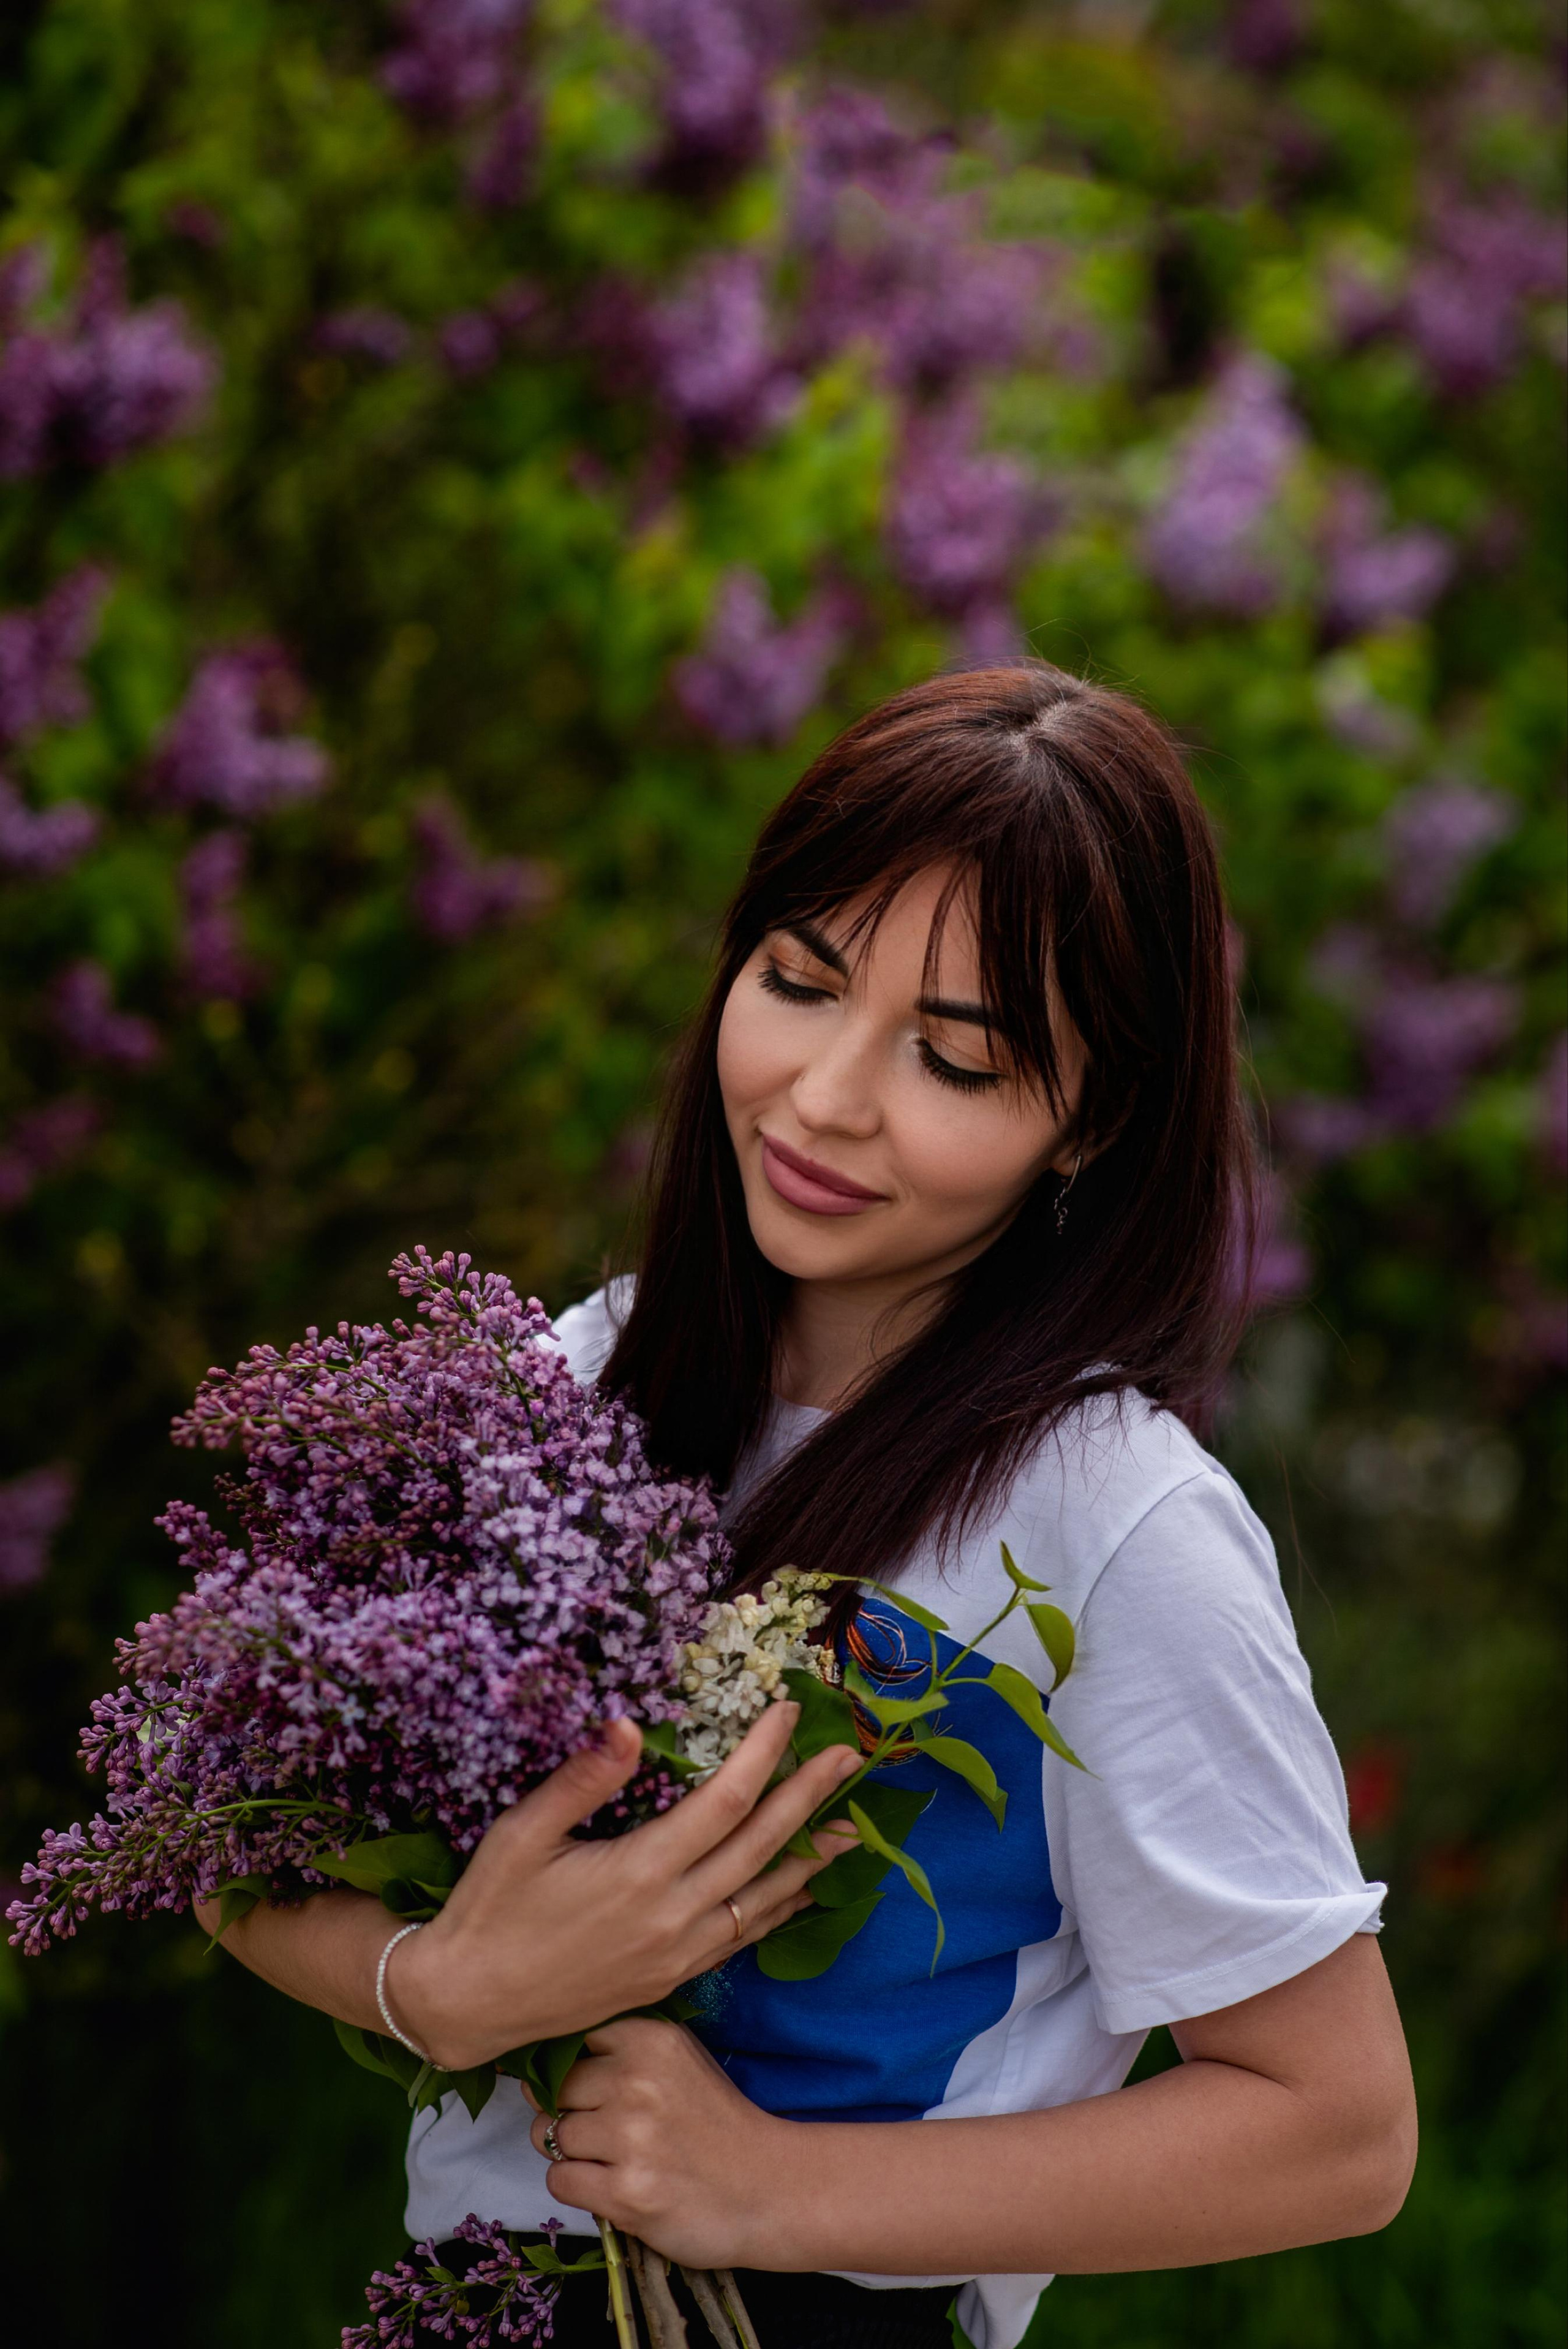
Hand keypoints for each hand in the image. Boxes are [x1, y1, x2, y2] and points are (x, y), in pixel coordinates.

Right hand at [392, 1704, 859, 2069]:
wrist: (468, 2002)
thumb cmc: (490, 1908)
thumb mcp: (522, 1833)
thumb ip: (581, 1779)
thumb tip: (627, 1723)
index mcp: (640, 1872)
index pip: (725, 1801)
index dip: (763, 1752)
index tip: (788, 1709)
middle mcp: (671, 1916)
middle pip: (760, 1847)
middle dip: (809, 1798)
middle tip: (850, 1758)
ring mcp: (676, 1954)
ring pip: (762, 1900)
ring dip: (808, 1860)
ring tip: (849, 1830)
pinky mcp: (670, 1979)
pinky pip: (740, 1939)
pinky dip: (776, 1911)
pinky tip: (796, 1892)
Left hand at [528, 2016, 799, 2269]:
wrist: (766, 2187)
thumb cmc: (715, 2122)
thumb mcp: (680, 2056)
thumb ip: (624, 2044)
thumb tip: (546, 2052)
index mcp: (651, 2039)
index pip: (570, 2037)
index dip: (569, 2064)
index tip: (585, 2084)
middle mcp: (637, 2082)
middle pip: (554, 2090)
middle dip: (567, 2111)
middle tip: (604, 2129)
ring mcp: (631, 2139)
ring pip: (550, 2136)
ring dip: (573, 2152)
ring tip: (613, 2158)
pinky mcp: (625, 2194)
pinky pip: (559, 2181)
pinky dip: (577, 2186)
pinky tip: (612, 2184)